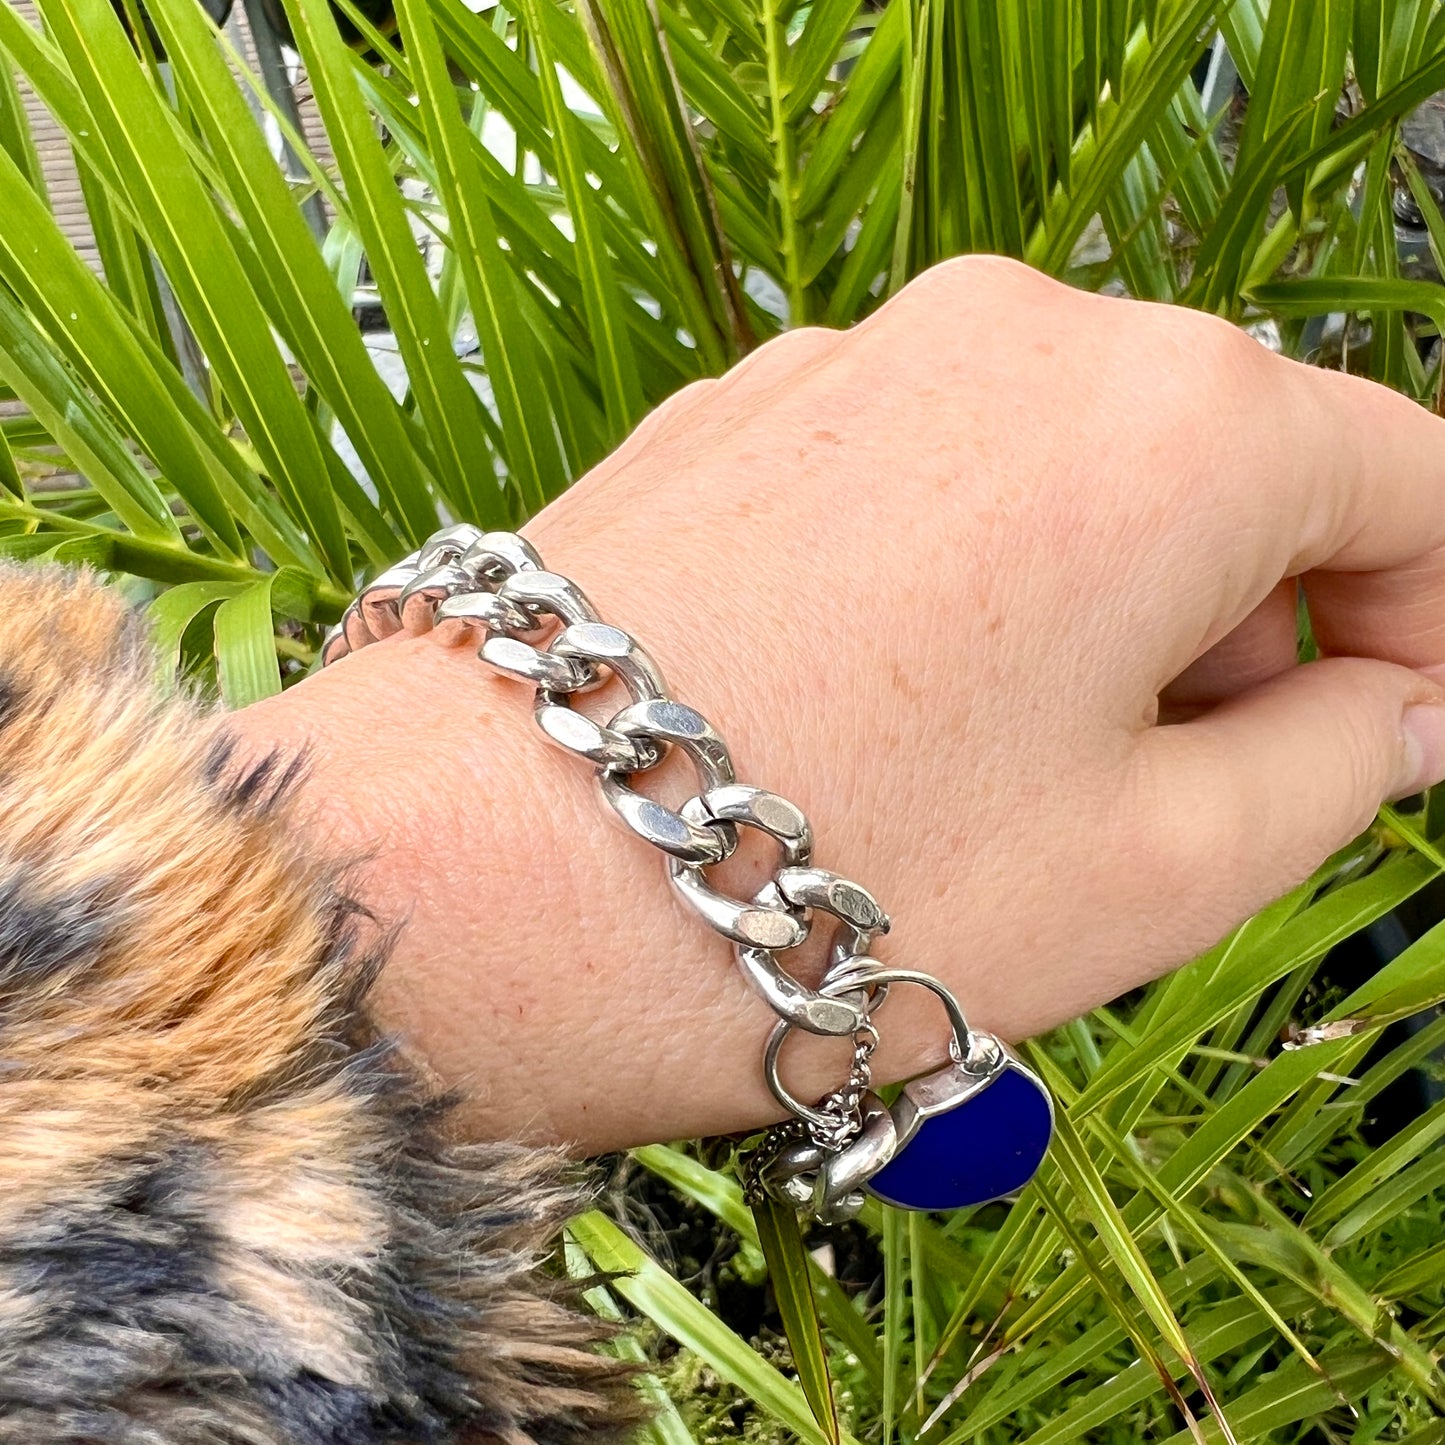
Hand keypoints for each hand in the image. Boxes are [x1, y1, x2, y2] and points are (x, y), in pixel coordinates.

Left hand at [235, 256, 1444, 1151]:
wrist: (473, 869)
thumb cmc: (827, 888)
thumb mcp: (1159, 870)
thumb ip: (1338, 763)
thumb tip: (1394, 702)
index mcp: (1168, 421)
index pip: (1404, 477)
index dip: (1428, 616)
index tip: (1396, 728)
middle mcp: (1013, 334)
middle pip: (1224, 464)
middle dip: (1248, 624)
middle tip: (1187, 794)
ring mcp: (856, 354)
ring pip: (1064, 468)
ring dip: (1098, 604)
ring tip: (1007, 777)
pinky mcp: (738, 409)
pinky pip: (925, 475)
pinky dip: (964, 576)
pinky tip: (882, 712)